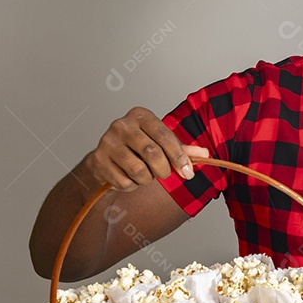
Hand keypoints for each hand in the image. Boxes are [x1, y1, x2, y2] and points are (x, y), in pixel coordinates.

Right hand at [82, 107, 208, 190]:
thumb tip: (205, 154)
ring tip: (144, 174)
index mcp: (140, 116)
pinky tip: (128, 177)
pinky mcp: (98, 161)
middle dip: (163, 170)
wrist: (105, 160)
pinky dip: (132, 186)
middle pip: (152, 154)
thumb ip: (182, 149)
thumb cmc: (138, 149)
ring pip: (139, 171)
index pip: (164, 135)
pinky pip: (124, 182)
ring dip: (147, 179)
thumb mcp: (160, 144)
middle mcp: (121, 125)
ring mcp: (107, 142)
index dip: (179, 156)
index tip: (188, 173)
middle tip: (163, 174)